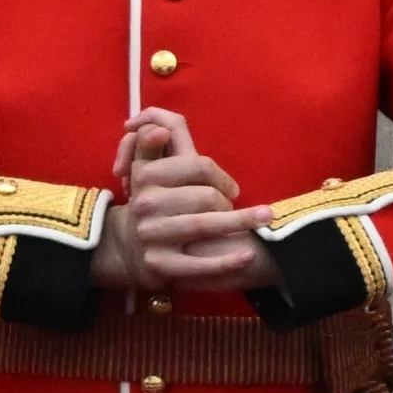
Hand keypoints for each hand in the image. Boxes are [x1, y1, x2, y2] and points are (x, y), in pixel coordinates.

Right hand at [109, 109, 271, 292]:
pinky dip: (227, 261)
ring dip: (240, 222)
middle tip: (231, 210)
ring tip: (263, 219)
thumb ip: (159, 138)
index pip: (197, 166)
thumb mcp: (149, 166)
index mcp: (145, 174)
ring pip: (205, 224)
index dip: (220, 177)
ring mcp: (151, 234)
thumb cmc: (154, 200)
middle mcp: (144, 203)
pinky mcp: (159, 263)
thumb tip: (159, 128)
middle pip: (205, 196)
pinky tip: (247, 256)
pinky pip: (199, 263)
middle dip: (226, 203)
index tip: (232, 189)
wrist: (129, 247)